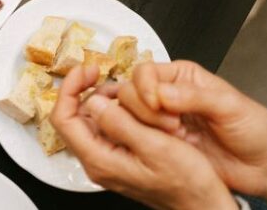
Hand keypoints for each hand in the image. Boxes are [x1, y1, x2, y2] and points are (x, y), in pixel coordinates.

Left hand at [51, 65, 236, 209]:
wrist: (203, 205)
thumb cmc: (187, 183)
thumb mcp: (155, 147)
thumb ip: (121, 124)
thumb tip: (93, 102)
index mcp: (100, 159)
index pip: (64, 119)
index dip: (70, 89)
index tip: (86, 70)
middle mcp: (99, 161)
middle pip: (75, 117)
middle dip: (88, 91)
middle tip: (104, 74)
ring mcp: (109, 160)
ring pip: (92, 120)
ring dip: (105, 99)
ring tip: (128, 91)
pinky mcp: (120, 157)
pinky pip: (109, 127)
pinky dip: (118, 110)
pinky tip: (136, 104)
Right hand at [119, 61, 266, 208]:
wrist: (263, 164)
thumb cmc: (254, 128)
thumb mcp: (229, 106)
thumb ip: (194, 96)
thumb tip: (161, 92)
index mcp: (183, 77)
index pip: (146, 72)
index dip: (144, 87)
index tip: (157, 103)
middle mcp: (169, 96)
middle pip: (131, 92)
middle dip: (145, 110)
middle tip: (172, 124)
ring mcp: (164, 122)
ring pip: (130, 117)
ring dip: (145, 127)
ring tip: (174, 136)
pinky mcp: (163, 145)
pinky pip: (139, 139)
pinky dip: (145, 143)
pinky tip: (168, 148)